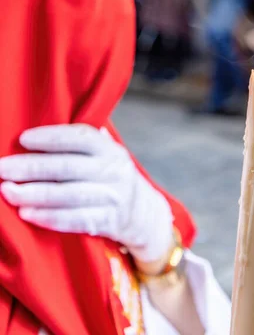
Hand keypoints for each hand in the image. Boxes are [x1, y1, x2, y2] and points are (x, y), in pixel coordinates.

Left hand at [0, 125, 172, 262]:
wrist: (143, 212)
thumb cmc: (110, 176)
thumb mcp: (106, 153)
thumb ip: (82, 142)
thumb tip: (43, 128)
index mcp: (109, 149)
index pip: (80, 138)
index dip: (51, 137)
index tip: (23, 139)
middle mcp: (113, 170)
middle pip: (67, 167)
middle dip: (31, 167)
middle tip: (2, 167)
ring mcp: (112, 197)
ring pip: (68, 195)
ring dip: (34, 194)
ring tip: (7, 191)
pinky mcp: (107, 222)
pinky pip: (74, 220)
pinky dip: (48, 217)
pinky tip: (26, 213)